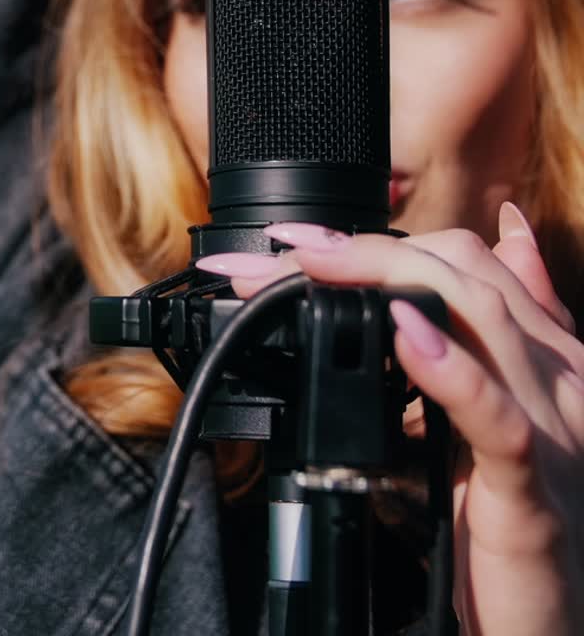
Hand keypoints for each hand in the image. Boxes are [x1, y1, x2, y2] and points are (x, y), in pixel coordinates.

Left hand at [196, 204, 583, 635]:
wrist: (552, 633)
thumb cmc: (508, 524)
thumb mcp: (475, 425)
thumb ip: (459, 358)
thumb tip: (426, 296)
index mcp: (540, 355)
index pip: (458, 261)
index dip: (372, 239)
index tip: (288, 239)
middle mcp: (556, 378)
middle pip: (462, 273)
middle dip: (361, 250)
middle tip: (277, 253)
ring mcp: (555, 429)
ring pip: (483, 317)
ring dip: (386, 278)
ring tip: (318, 265)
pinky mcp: (535, 496)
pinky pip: (500, 421)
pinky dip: (450, 372)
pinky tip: (405, 337)